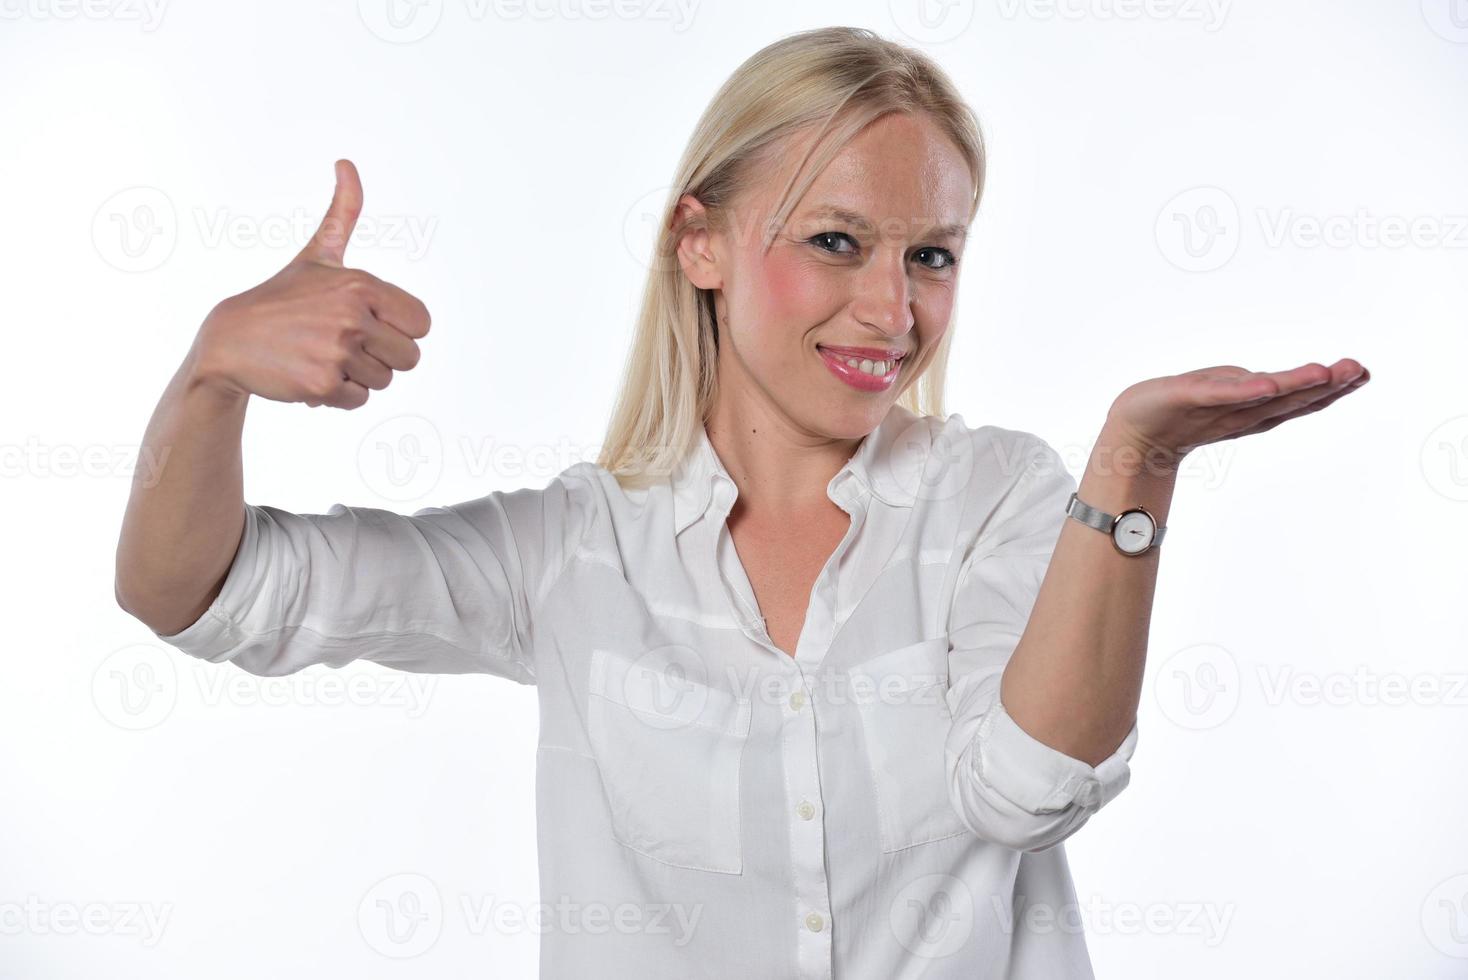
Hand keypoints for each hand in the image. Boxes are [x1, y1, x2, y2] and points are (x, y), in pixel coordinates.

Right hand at [186, 159, 431, 409]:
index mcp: (363, 285)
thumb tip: (346, 163)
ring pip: (384, 381)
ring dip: (357, 376)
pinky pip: (359, 400)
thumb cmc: (282, 297)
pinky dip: (338, 395)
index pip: (421, 324)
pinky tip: (310, 373)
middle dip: (381, 356)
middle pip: (409, 358)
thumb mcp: (319, 254)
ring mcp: (338, 352)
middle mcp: (353, 317)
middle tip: (343, 343)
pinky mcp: (322, 385)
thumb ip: (344, 213)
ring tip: (322, 355)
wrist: (229, 340)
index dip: (400, 329)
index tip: (370, 323)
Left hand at [1102, 359, 1371, 470]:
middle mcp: (1238, 413)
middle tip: (1359, 370)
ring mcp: (1215, 408)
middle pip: (1288, 401)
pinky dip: (1242, 391)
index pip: (1295, 401)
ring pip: (1263, 398)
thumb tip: (1271, 383)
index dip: (1328, 391)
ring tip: (1327, 372)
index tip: (1361, 374)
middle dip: (1325, 386)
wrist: (1129, 433)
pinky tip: (1266, 384)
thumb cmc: (1173, 413)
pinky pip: (1218, 396)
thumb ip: (1243, 390)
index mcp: (1248, 412)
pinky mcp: (1187, 399)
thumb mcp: (1216, 395)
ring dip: (1295, 385)